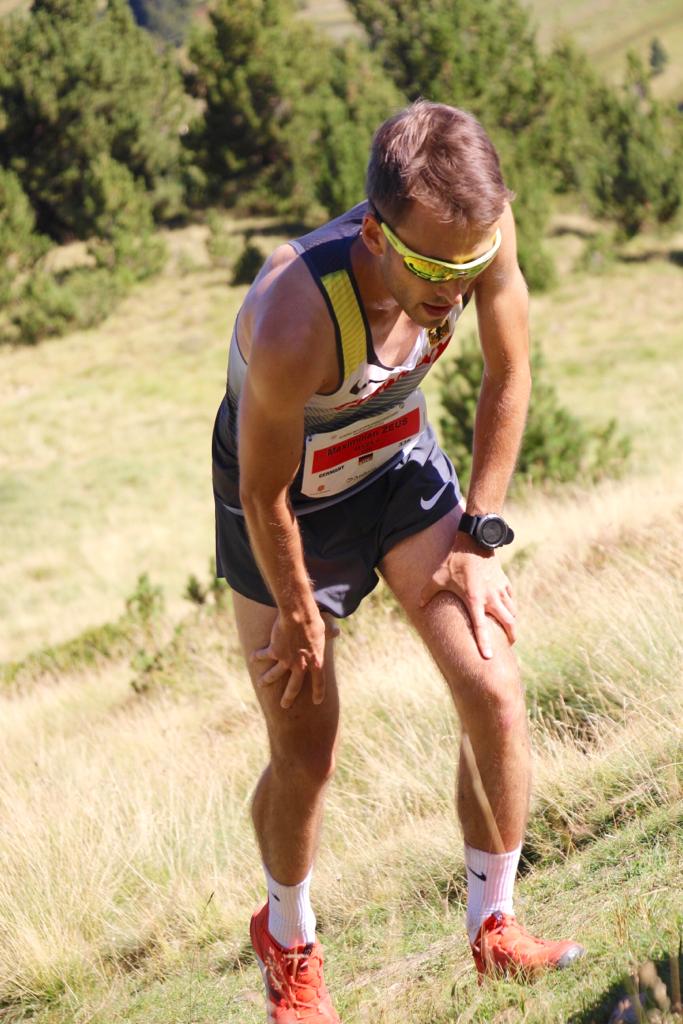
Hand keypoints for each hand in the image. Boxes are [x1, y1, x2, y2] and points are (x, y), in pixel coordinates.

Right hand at [251, 609, 339, 708]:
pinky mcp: (275, 652)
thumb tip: (337, 631)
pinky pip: (264, 656)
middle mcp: (301, 666)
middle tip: (284, 705)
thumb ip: (329, 634)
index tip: (317, 702)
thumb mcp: (325, 630)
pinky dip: (257, 657)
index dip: (319, 693)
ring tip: (261, 683)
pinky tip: (252, 658)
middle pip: (294, 687)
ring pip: (274, 675)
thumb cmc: (314, 621)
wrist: (298, 616)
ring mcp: (286, 661)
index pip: (319, 682)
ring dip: (267, 680)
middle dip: (288, 697)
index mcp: (316, 662)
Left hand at [419, 535, 516, 658]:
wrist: (474, 540)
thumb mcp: (437, 577)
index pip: (481, 627)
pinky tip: (506, 611)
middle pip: (508, 623)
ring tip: (508, 631)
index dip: (485, 643)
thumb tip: (420, 605)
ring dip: (511, 623)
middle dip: (510, 637)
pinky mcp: (504, 582)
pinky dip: (510, 608)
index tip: (489, 658)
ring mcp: (500, 590)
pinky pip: (511, 599)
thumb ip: (428, 593)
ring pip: (512, 612)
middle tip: (508, 646)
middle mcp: (491, 597)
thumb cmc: (455, 560)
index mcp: (474, 599)